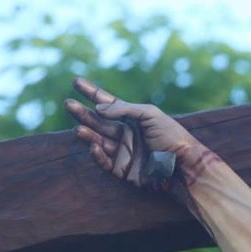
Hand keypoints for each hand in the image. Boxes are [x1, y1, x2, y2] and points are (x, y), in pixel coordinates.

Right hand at [64, 78, 198, 188]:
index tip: (76, 82)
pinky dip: (97, 154)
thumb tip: (98, 108)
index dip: (92, 93)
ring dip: (87, 134)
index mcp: (133, 119)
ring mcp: (123, 151)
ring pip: (98, 141)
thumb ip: (124, 109)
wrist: (183, 165)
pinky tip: (94, 145)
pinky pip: (104, 161)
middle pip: (98, 121)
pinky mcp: (122, 169)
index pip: (108, 103)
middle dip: (83, 113)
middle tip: (68, 104)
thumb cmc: (171, 136)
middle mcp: (126, 134)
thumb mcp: (150, 115)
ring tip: (78, 128)